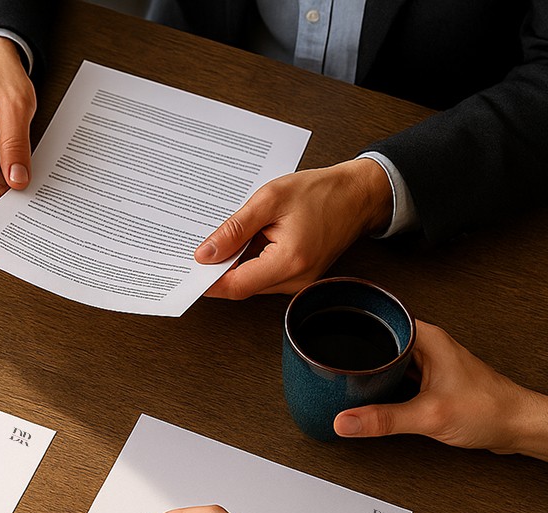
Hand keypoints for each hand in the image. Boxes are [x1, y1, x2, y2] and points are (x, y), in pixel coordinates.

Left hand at [197, 159, 392, 298]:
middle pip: (242, 286)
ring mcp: (299, 282)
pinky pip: (266, 275)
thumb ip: (235, 229)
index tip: (189, 269)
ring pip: (253, 282)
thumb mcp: (270, 200)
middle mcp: (296, 280)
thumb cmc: (321, 192)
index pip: (236, 285)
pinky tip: (248, 239)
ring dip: (237, 263)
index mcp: (289, 262)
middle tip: (203, 245)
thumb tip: (206, 254)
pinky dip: (251, 260)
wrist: (358, 194)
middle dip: (220, 268)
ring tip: (232, 235)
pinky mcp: (300, 277)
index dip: (209, 281)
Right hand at [333, 321, 547, 461]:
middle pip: (379, 340)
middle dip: (356, 353)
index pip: (380, 319)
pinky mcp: (431, 380)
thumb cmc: (490, 410)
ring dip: (371, 371)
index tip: (327, 330)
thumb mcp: (428, 416)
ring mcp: (429, 362)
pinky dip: (383, 384)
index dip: (352, 325)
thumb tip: (346, 421)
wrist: (517, 426)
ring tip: (347, 381)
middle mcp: (427, 345)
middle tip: (330, 364)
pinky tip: (373, 395)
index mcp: (427, 338)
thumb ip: (383, 419)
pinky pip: (397, 376)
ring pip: (388, 360)